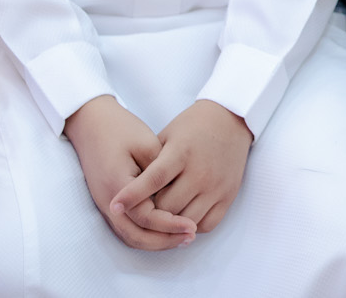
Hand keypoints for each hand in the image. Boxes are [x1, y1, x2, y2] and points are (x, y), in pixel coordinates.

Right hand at [64, 96, 194, 250]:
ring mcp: (105, 204)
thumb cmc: (119, 128)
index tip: (192, 226)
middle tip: (190, 237)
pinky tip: (165, 228)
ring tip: (181, 237)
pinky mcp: (108, 202)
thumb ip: (160, 171)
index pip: (146, 218)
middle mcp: (108, 202)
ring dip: (155, 241)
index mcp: (118, 186)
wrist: (90, 122)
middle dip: (164, 241)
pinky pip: (127, 227)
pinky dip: (146, 234)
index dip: (170, 225)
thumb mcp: (145, 143)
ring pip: (130, 236)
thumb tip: (177, 194)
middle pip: (136, 236)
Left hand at [111, 99, 252, 237]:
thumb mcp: (168, 135)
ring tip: (162, 214)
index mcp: (182, 153)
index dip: (132, 195)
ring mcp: (216, 186)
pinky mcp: (228, 196)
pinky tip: (183, 215)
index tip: (114, 206)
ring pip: (185, 221)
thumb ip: (151, 163)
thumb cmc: (193, 126)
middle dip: (151, 210)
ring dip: (170, 222)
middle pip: (167, 207)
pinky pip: (206, 225)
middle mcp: (201, 172)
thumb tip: (129, 191)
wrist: (231, 120)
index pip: (153, 179)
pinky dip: (191, 226)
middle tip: (142, 208)